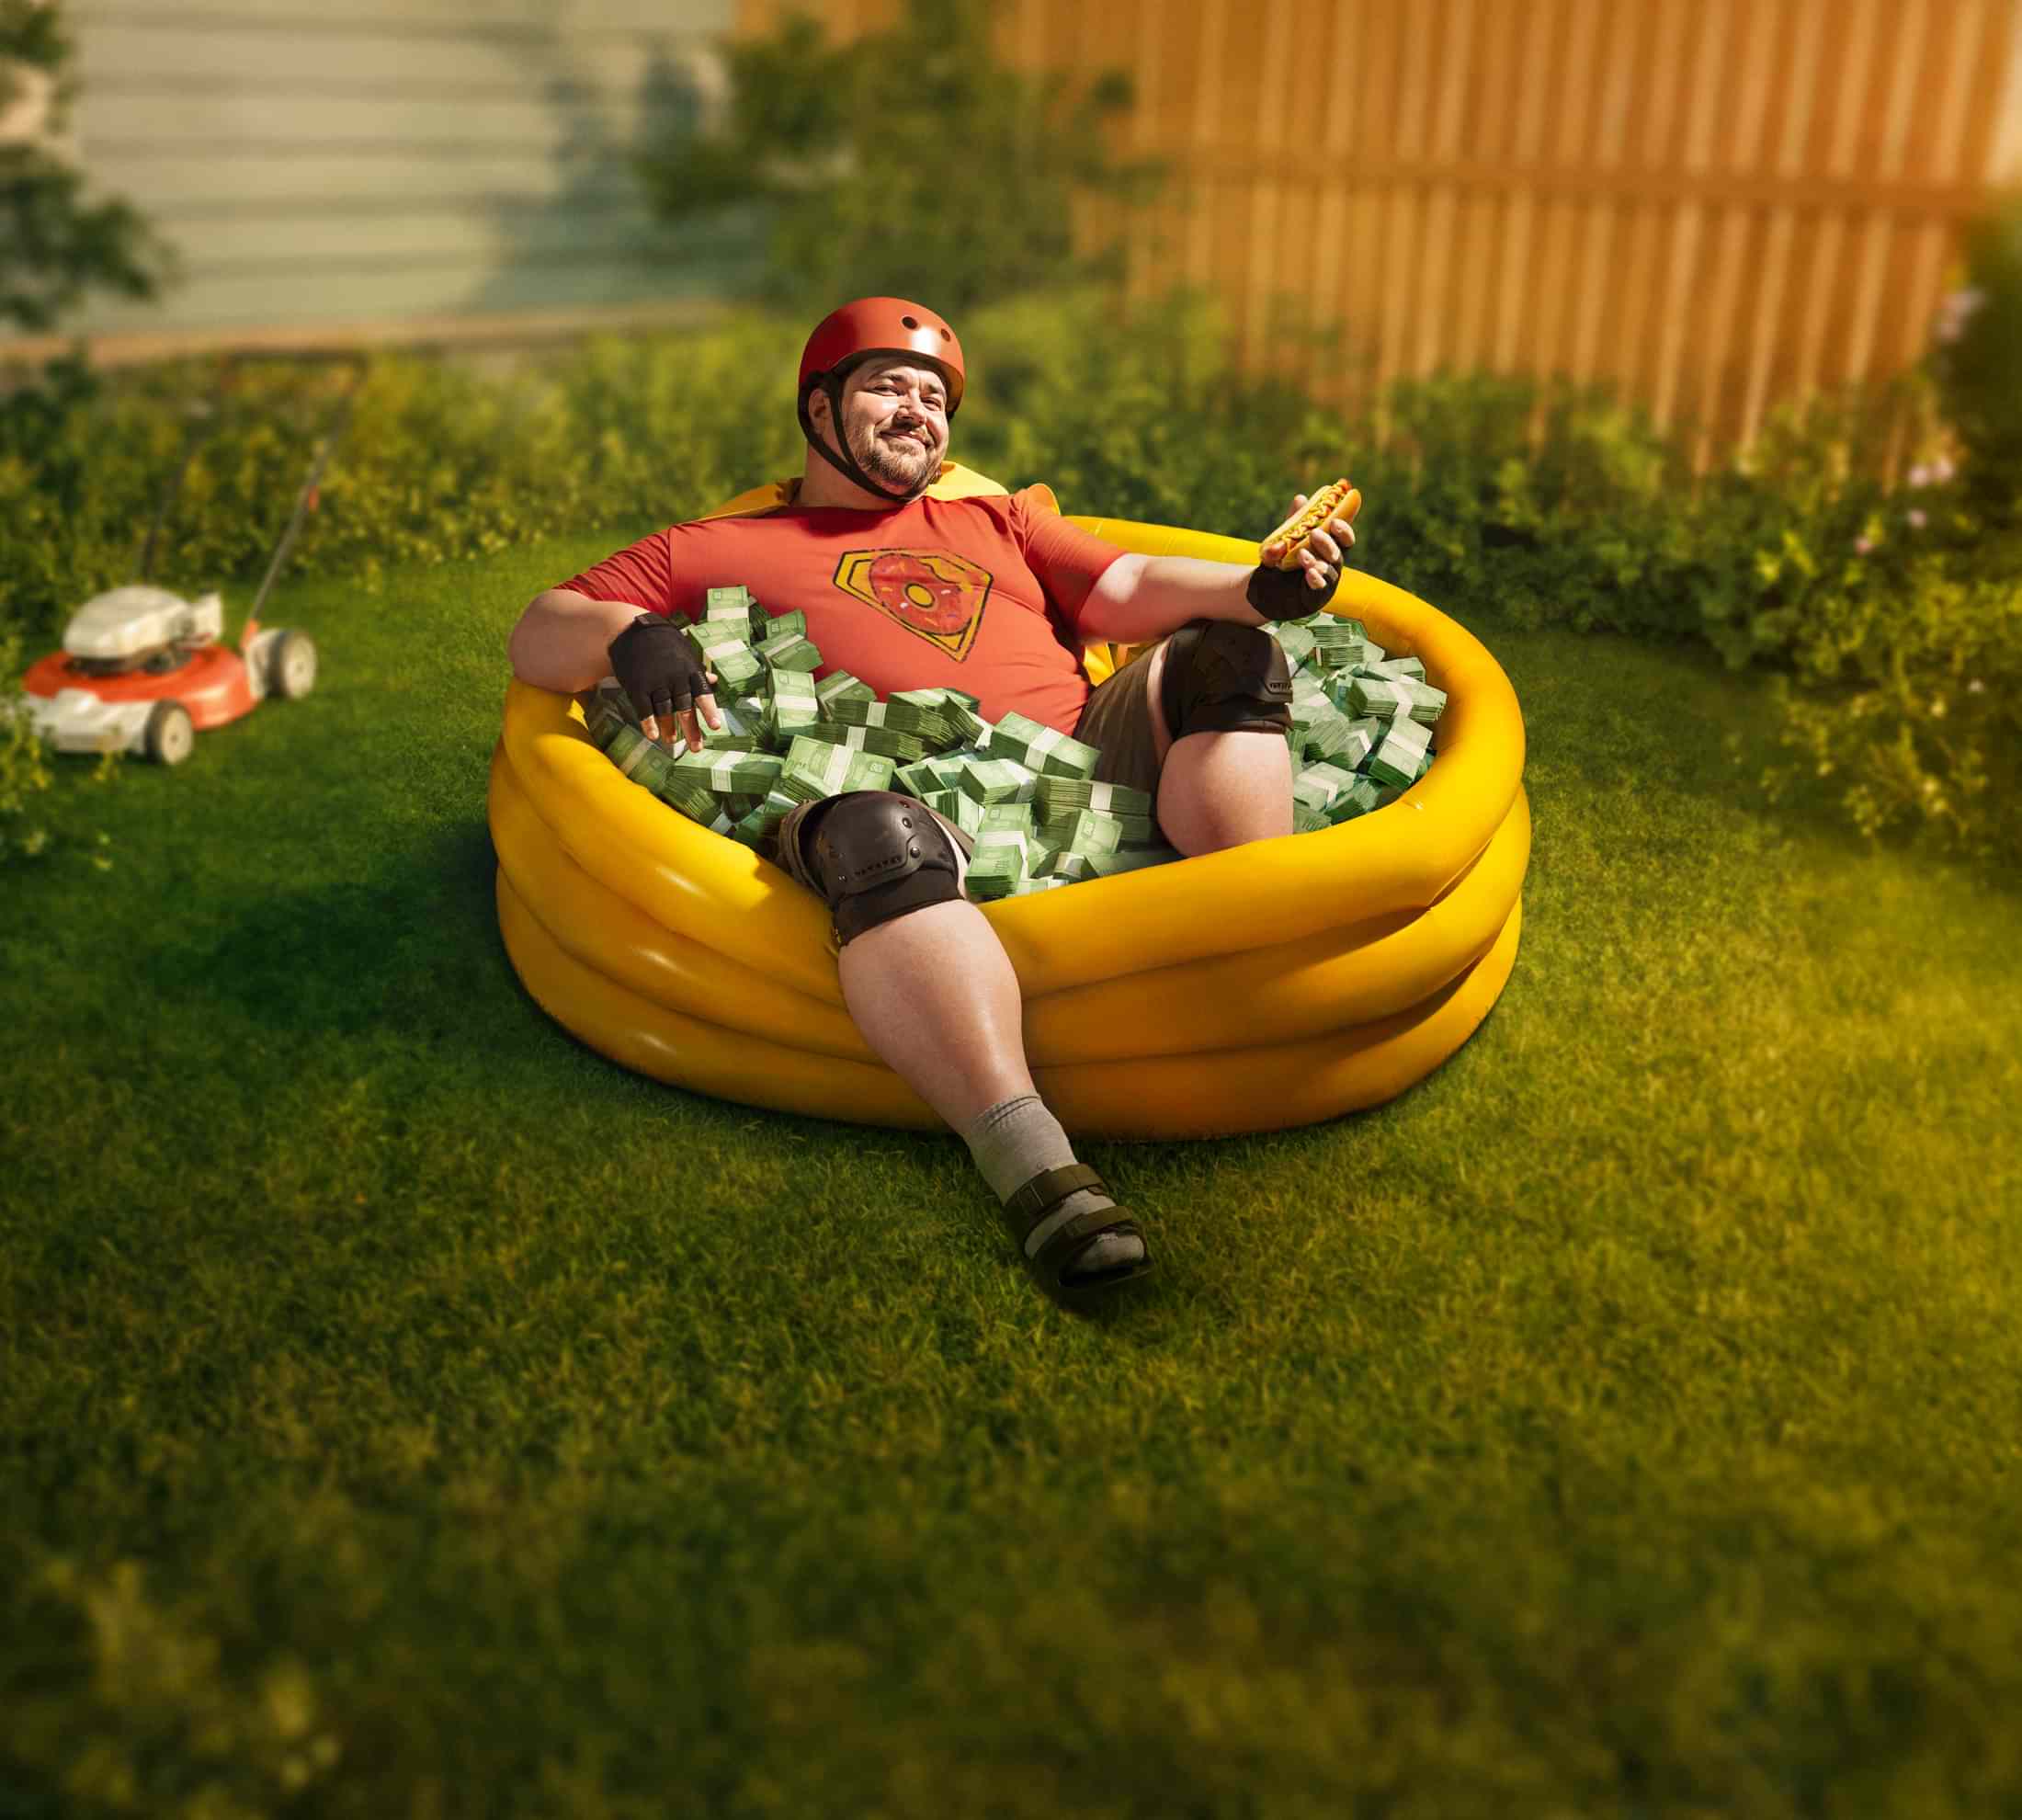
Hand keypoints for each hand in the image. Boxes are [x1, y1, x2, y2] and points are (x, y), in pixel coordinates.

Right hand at [606, 614, 722, 752]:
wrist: (633, 631)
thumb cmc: (664, 644)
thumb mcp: (684, 652)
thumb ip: (697, 670)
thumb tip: (714, 680)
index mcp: (690, 670)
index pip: (703, 694)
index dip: (709, 711)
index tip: (715, 728)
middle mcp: (675, 677)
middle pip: (685, 708)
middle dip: (691, 730)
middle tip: (697, 748)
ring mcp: (655, 681)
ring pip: (665, 710)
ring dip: (669, 728)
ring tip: (671, 742)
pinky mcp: (637, 685)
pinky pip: (643, 708)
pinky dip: (648, 722)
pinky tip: (653, 735)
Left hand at [1260, 487, 1359, 593]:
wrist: (1265, 590)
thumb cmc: (1280, 563)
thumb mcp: (1284, 539)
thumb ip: (1294, 522)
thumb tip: (1301, 499)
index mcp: (1328, 549)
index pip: (1344, 539)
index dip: (1344, 530)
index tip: (1335, 521)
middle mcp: (1331, 565)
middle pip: (1339, 553)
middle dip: (1328, 543)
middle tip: (1315, 534)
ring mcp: (1325, 583)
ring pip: (1330, 571)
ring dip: (1318, 561)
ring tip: (1302, 555)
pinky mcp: (1315, 598)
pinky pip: (1320, 589)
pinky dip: (1316, 580)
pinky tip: (1310, 573)